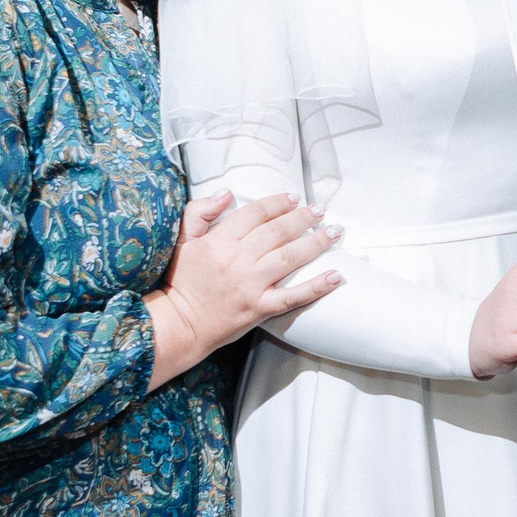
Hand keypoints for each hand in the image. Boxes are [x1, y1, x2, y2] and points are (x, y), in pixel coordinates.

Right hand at [146, 192, 341, 380]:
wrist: (179, 324)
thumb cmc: (181, 282)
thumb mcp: (182, 241)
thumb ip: (199, 212)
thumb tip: (226, 193)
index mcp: (219, 241)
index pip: (256, 214)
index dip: (278, 203)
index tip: (295, 198)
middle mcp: (238, 260)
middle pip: (278, 231)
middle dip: (304, 218)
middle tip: (320, 211)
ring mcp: (251, 285)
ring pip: (290, 257)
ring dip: (317, 243)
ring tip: (335, 232)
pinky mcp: (260, 308)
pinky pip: (294, 296)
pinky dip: (317, 286)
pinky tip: (336, 276)